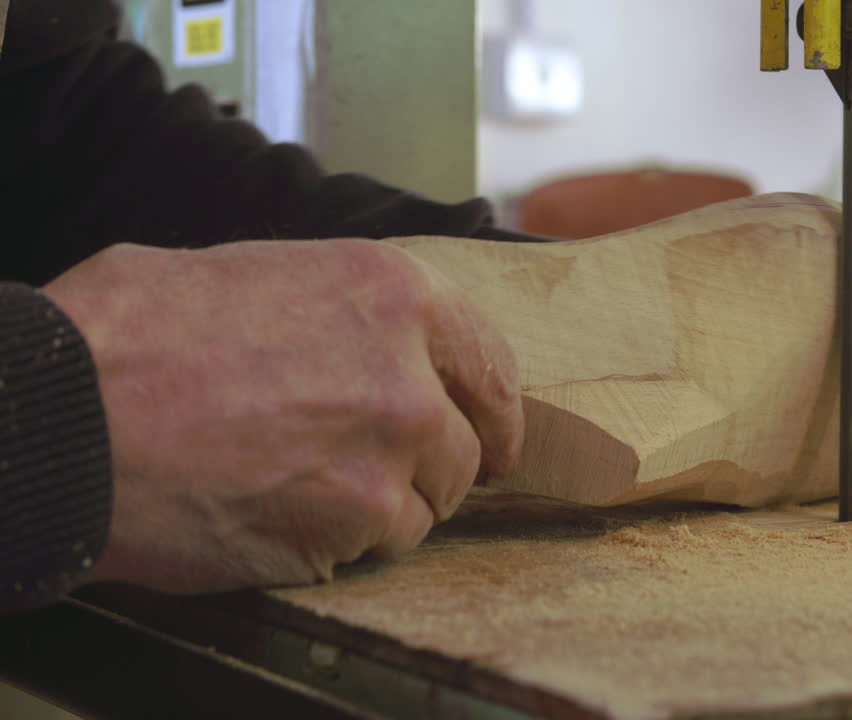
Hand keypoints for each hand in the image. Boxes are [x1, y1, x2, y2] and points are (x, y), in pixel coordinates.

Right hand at [43, 240, 522, 592]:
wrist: (68, 417)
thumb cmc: (131, 336)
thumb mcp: (253, 274)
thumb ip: (340, 312)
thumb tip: (367, 338)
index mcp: (391, 293)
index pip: (489, 362)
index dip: (492, 407)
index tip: (493, 434)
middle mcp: (410, 372)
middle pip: (468, 443)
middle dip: (435, 464)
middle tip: (388, 473)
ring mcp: (391, 452)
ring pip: (429, 502)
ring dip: (384, 506)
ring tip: (306, 489)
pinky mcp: (356, 521)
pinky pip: (381, 546)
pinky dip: (344, 543)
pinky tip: (284, 517)